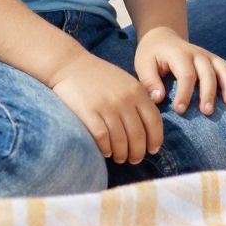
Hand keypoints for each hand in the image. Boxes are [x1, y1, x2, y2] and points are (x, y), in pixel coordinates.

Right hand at [47, 51, 163, 163]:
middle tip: (134, 159)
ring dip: (122, 154)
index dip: (155, 139)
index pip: (154, 121)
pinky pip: (102, 138)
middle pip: (138, 135)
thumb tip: (149, 128)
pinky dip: (106, 148)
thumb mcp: (125, 82)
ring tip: (120, 158)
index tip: (152, 150)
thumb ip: (138, 100)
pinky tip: (106, 152)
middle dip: (138, 153)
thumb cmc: (99, 76)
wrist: (70, 65)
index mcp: (137, 91)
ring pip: (121, 141)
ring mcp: (106, 106)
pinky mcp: (89, 112)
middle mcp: (124, 100)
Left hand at [133, 27, 225, 116]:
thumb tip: (158, 98)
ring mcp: (209, 57)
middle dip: (209, 93)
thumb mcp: (143, 65)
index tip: (180, 110)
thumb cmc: (152, 55)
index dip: (184, 93)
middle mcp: (198, 54)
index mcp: (179, 54)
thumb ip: (149, 81)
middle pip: (208, 73)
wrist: (163, 38)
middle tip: (208, 112)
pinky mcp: (216, 61)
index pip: (185, 74)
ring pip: (224, 69)